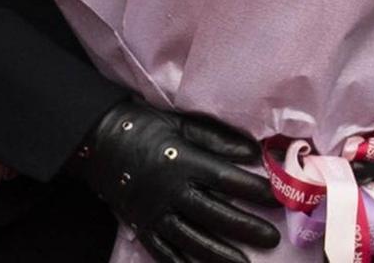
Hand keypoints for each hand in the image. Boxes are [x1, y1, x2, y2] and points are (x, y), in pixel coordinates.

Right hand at [71, 99, 280, 262]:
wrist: (97, 141)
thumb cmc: (146, 128)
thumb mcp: (182, 123)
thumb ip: (218, 139)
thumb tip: (253, 153)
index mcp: (183, 162)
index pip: (225, 178)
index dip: (252, 189)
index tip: (276, 197)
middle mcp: (170, 191)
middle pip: (213, 214)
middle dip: (244, 228)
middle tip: (271, 239)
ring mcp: (154, 212)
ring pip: (191, 238)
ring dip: (219, 254)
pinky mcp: (141, 225)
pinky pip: (162, 250)